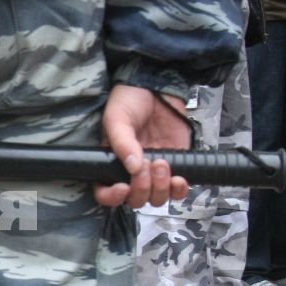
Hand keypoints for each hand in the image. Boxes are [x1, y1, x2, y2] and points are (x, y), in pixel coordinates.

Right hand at [95, 85, 189, 208]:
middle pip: (135, 200)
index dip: (112, 197)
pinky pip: (178, 191)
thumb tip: (133, 167)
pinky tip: (179, 179)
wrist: (157, 85)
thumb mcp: (117, 118)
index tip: (123, 187)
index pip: (105, 192)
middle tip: (148, 165)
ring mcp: (154, 171)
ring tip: (163, 162)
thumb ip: (122, 143)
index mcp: (111, 163)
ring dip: (161, 188)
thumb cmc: (129, 99)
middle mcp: (131, 171)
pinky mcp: (177, 165)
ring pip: (157, 199)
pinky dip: (179, 190)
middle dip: (142, 188)